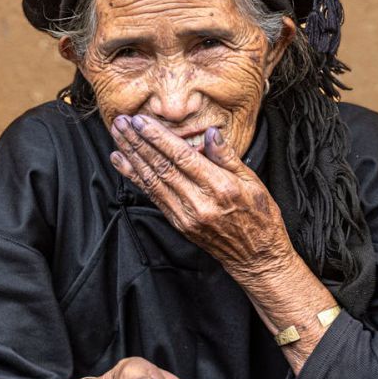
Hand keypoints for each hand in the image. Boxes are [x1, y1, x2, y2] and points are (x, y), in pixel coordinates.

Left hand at [108, 114, 293, 278]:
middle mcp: (199, 202)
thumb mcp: (254, 182)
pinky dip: (134, 177)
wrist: (255, 257)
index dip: (158, 138)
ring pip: (152, 180)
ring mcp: (185, 215)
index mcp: (220, 188)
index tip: (141, 121)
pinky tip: (122, 162)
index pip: (182, 157)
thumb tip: (211, 133)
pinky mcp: (178, 224)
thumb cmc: (259, 217)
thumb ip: (228, 157)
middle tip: (121, 122)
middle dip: (138, 142)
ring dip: (131, 156)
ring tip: (117, 136)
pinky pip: (152, 195)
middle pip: (161, 166)